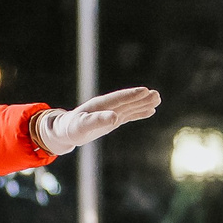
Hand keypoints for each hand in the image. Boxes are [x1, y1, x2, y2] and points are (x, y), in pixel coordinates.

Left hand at [31, 87, 158, 154]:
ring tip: (157, 99)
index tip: (145, 91)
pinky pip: (129, 115)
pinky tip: (150, 111)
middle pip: (127, 101)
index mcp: (100, 105)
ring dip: (143, 103)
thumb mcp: (82, 126)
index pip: (118, 98)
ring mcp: (110, 112)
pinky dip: (139, 113)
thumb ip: (97, 121)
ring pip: (130, 107)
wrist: (65, 131)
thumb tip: (114, 118)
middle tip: (156, 94)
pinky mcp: (112, 119)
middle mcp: (107, 106)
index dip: (131, 95)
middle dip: (141, 98)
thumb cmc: (71, 128)